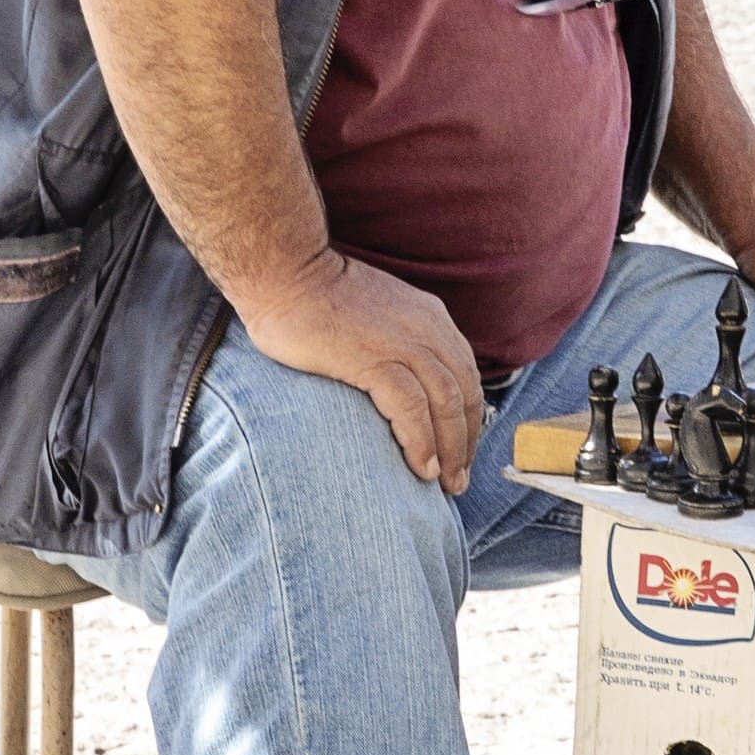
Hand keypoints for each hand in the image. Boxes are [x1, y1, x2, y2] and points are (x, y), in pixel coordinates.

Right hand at [236, 247, 483, 493]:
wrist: (286, 271)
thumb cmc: (319, 297)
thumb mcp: (379, 313)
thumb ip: (399, 340)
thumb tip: (404, 381)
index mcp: (431, 318)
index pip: (466, 375)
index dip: (469, 418)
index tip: (462, 450)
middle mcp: (427, 329)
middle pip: (464, 394)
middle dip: (466, 442)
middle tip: (458, 481)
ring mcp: (402, 343)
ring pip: (445, 405)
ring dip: (450, 450)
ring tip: (444, 483)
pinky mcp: (373, 359)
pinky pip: (411, 408)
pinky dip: (421, 441)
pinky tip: (421, 466)